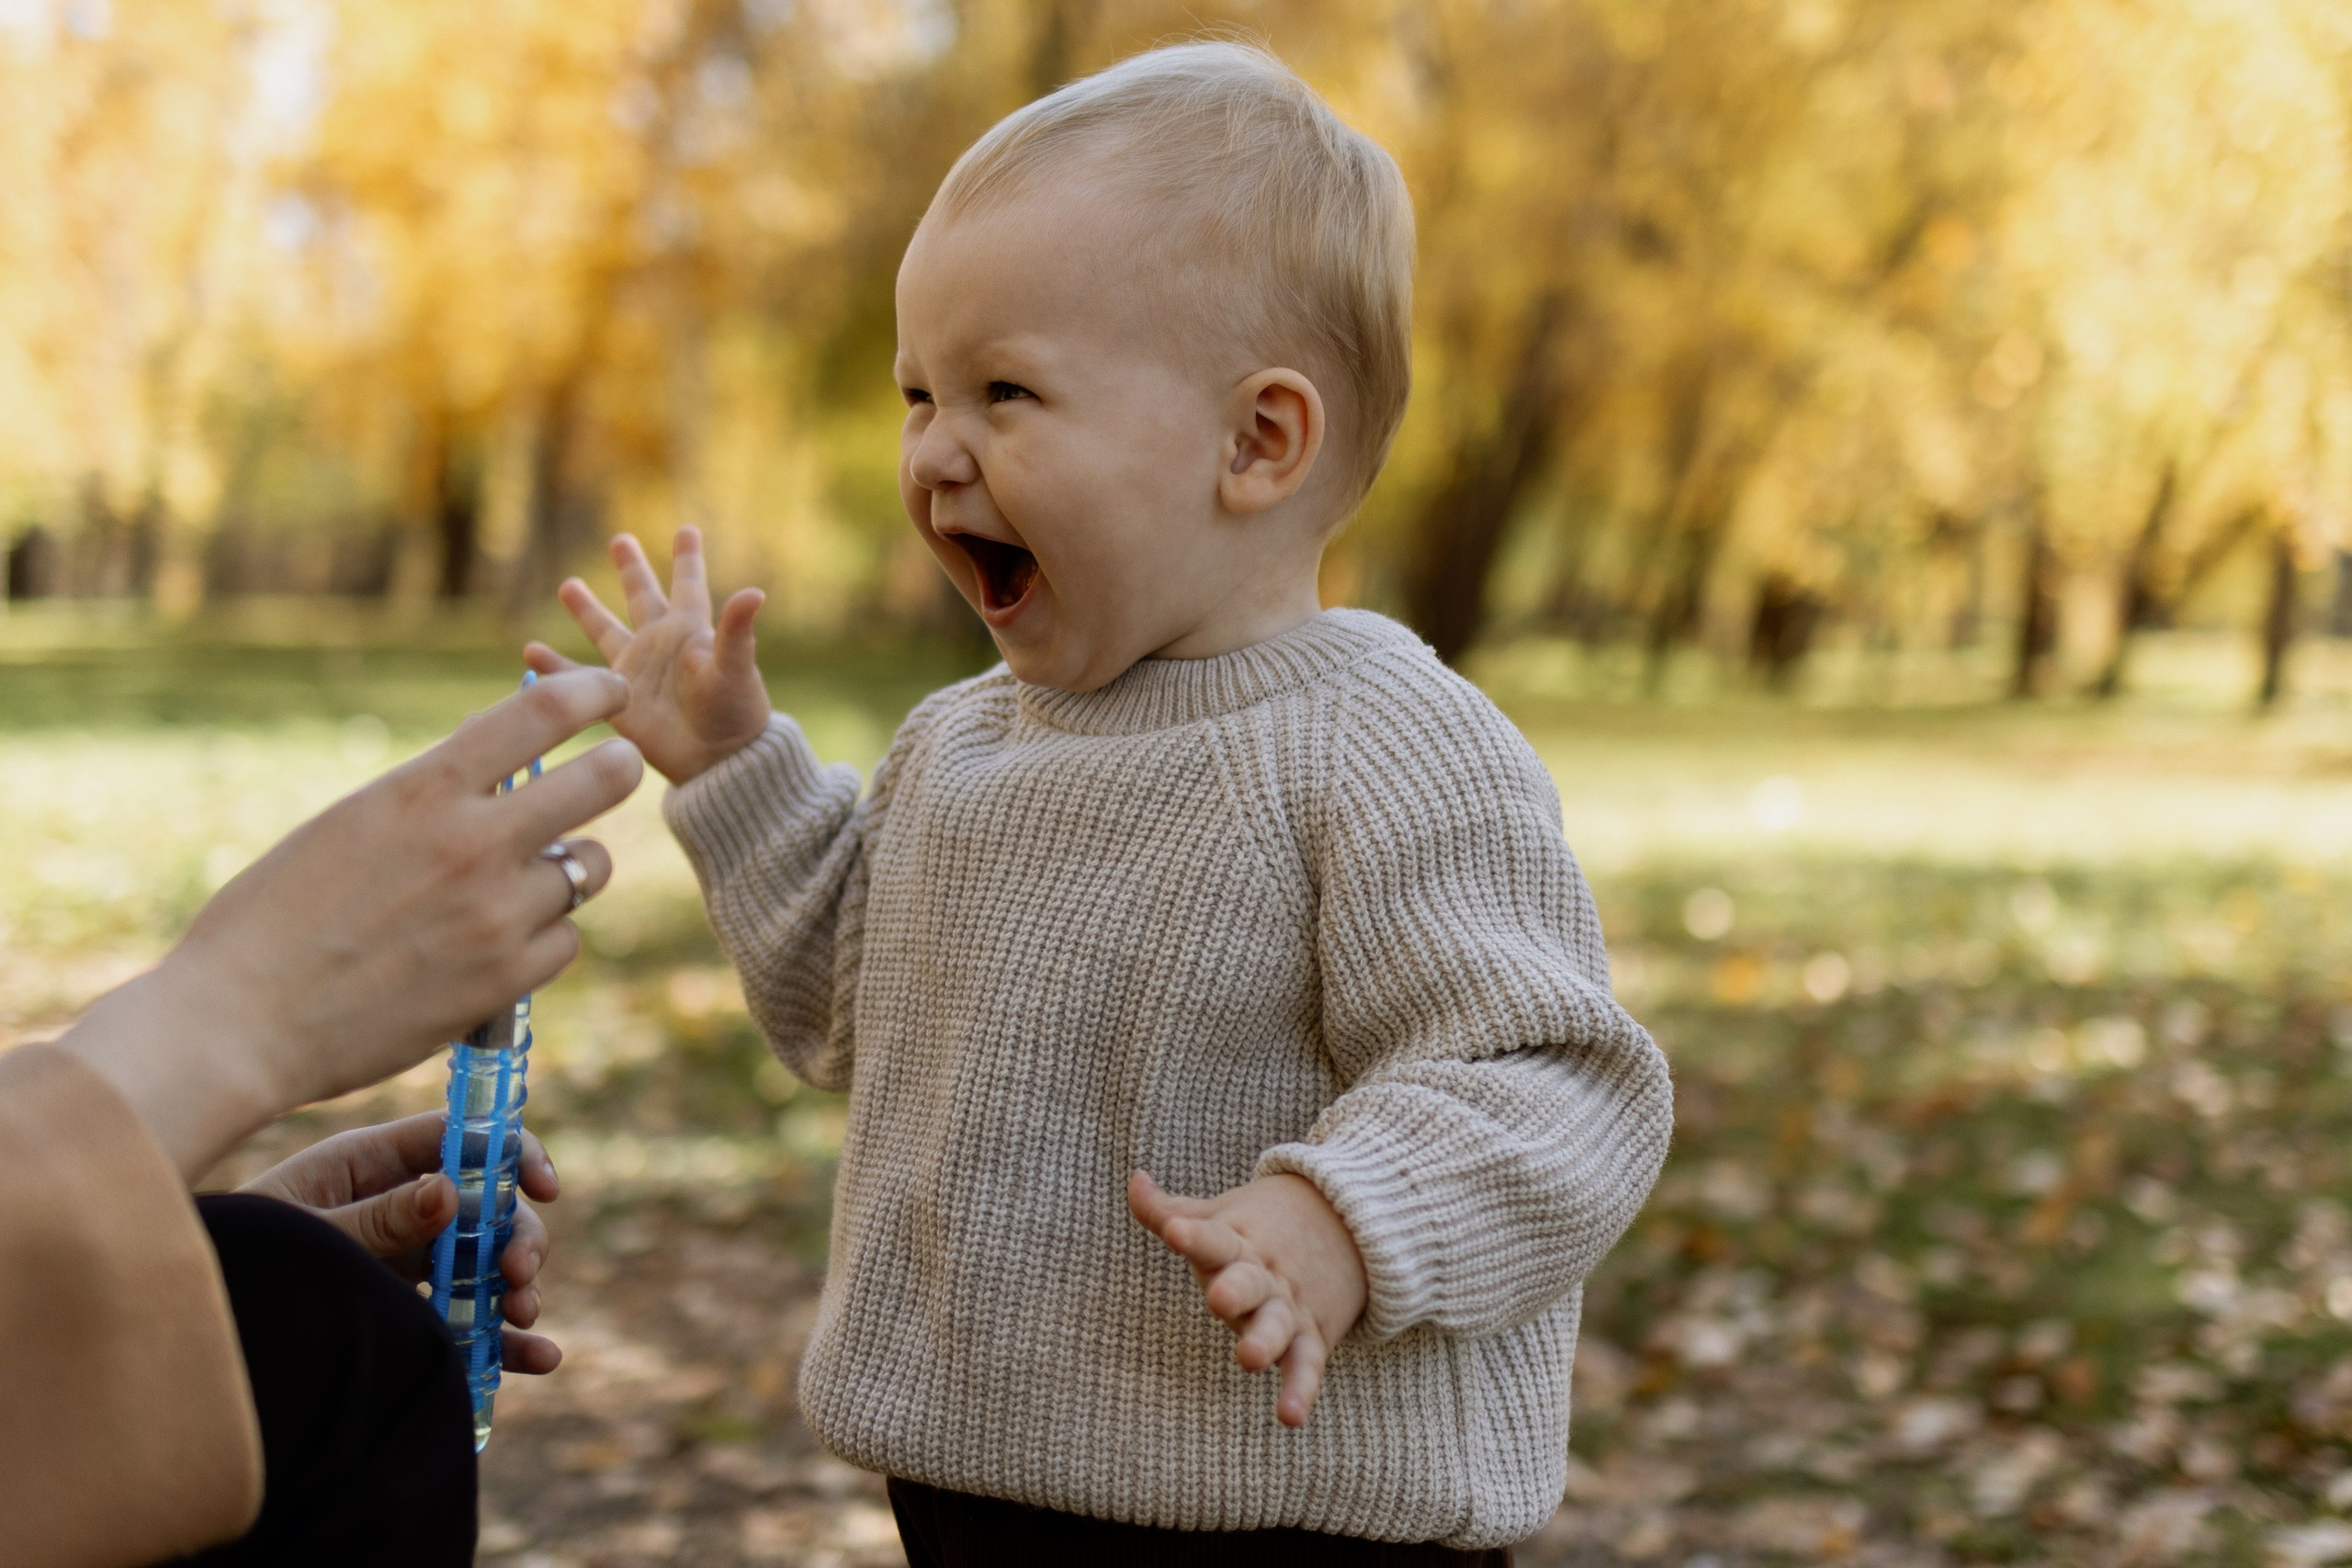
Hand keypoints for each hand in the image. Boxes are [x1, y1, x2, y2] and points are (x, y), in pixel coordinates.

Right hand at [61, 669, 641, 1179]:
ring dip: (568, 870)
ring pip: (588, 869)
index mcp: (424, 789)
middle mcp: (474, 842)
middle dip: (617, 767)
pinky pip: (566, 941)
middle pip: (603, 780)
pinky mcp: (506, 981)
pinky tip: (499, 945)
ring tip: (522, 882)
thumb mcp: (352, 821)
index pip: (544, 711)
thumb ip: (432, 791)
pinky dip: (543, 939)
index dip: (592, 691)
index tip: (609, 693)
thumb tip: (500, 751)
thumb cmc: (276, 916)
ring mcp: (497, 914)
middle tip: (616, 766)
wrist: (239, 1023)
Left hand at [239, 1113, 562, 1373]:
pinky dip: (503, 1340)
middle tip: (518, 1277)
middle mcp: (396, 1205)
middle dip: (514, 1238)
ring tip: (523, 1321)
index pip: (458, 1139)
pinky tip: (537, 1358)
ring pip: (485, 1264)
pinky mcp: (405, 1311)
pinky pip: (466, 1320)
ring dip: (516, 1289)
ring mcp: (404, 1260)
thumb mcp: (302, 1236)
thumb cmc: (236, 1260)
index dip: (511, 1154)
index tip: (543, 1188)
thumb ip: (374, 1220)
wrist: (193, 1328)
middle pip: (485, 1207)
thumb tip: (450, 1191)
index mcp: (367, 1164)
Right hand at [525, 526, 770, 785]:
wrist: (717, 763)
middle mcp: (661, 644)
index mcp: (691, 630)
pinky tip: (530, 652)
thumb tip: (755, 592)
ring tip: (568, 585)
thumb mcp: (736, 668)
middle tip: (620, 539)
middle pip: (642, 596)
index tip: (688, 529)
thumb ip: (737, 631)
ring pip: (605, 631)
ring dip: (587, 609)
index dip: (687, 558)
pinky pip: (578, 680)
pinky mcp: (618, 701)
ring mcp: (637, 671)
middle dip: (632, 569)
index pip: (688, 584)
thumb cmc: (735, 713)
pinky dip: (554, 668)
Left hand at [1127, 1170, 1367, 1426]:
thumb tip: (1134, 1179)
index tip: (1174, 1230)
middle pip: (1249, 1281)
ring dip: (1265, 1341)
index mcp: (1237, 1240)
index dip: (1192, 1234)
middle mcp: (1264, 1273)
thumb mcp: (1219, 1214)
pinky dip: (1300, 1389)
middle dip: (1235, 1291)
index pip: (1212, 1236)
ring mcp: (1289, 1305)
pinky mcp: (1312, 1335)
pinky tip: (1289, 1416)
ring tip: (1249, 1360)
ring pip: (1279, 1324)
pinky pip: (1307, 1364)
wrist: (1348, 1223)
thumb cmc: (1261, 1226)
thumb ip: (1169, 1210)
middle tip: (1218, 1301)